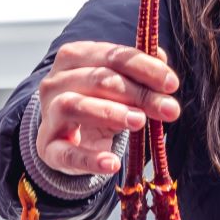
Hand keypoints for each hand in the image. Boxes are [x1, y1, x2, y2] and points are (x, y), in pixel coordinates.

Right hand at [33, 40, 180, 177]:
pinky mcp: (48, 147)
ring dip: (110, 112)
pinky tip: (112, 164)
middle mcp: (56, 81)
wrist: (69, 137)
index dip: (145, 68)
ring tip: (140, 122)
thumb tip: (160, 57)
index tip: (172, 84)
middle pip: (98, 79)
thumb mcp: (120, 85)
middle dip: (138, 93)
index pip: (112, 56)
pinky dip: (89, 159)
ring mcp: (49, 114)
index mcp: (75, 57)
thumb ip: (139, 71)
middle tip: (169, 109)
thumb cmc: (99, 103)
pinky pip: (65, 153)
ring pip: (74, 105)